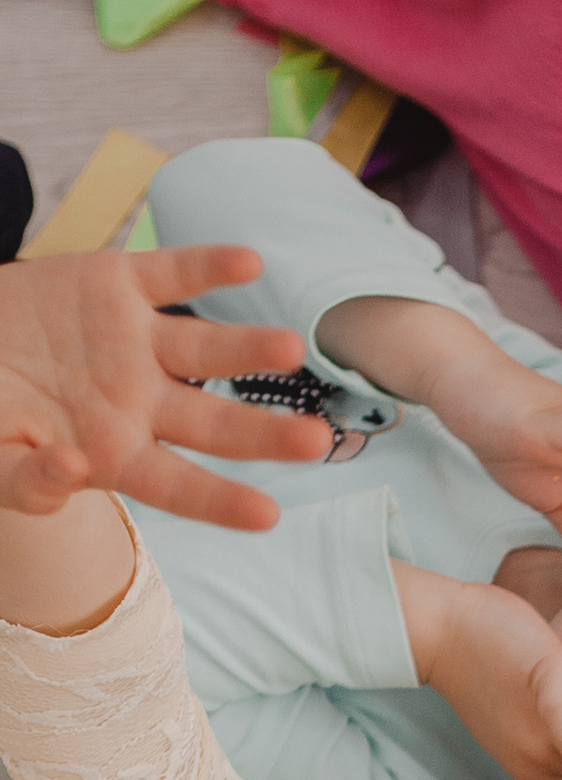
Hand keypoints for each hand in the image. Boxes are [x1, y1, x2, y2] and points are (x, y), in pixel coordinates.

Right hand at [0, 248, 331, 530]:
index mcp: (115, 455)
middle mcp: (140, 401)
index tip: (267, 516)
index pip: (177, 486)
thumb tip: (71, 469)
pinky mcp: (120, 284)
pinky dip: (208, 265)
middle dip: (263, 434)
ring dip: (247, 348)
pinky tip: (249, 262)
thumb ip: (25, 481)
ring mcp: (136, 342)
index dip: (218, 501)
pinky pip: (173, 273)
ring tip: (289, 348)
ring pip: (204, 349)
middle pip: (213, 423)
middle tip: (315, 440)